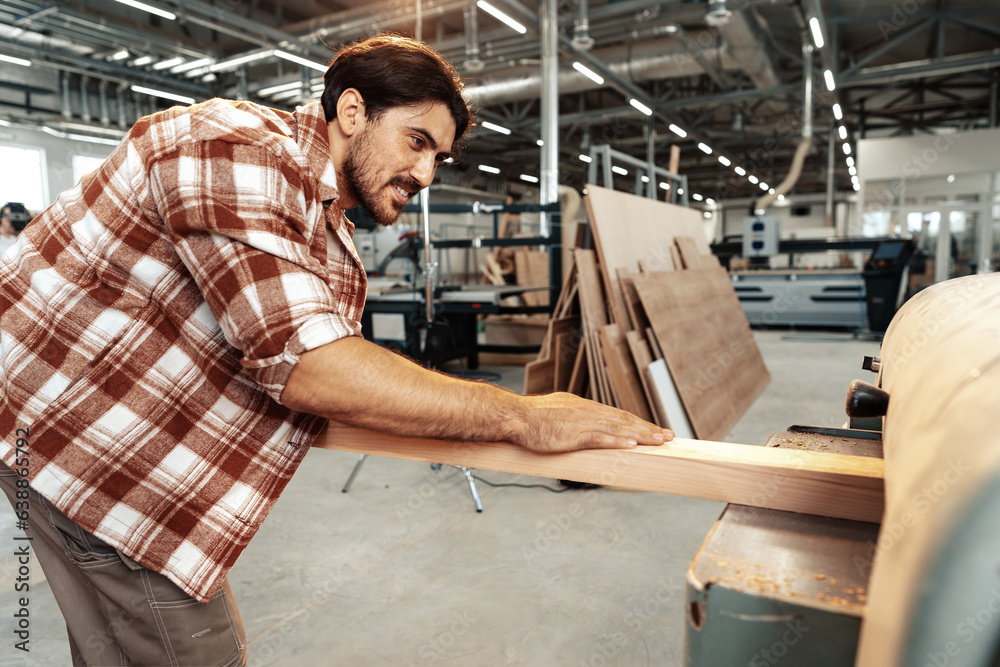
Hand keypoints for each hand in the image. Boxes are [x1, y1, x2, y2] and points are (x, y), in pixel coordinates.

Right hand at [513, 392, 672, 452]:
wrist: (513, 416)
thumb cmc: (529, 419)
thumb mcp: (556, 414)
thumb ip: (572, 422)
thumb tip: (580, 432)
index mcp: (583, 407)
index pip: (617, 415)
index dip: (638, 423)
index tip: (654, 429)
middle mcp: (586, 411)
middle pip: (623, 419)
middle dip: (648, 428)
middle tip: (668, 436)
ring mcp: (580, 422)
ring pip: (617, 428)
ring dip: (641, 435)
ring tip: (660, 441)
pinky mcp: (572, 435)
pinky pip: (599, 438)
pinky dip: (617, 441)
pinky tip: (632, 445)